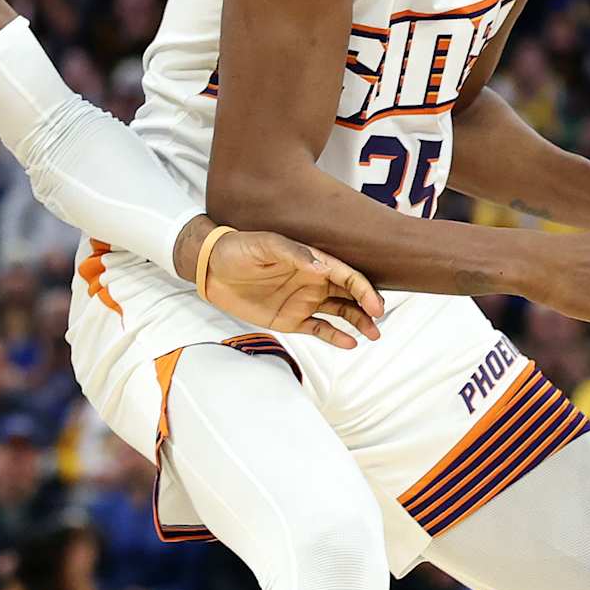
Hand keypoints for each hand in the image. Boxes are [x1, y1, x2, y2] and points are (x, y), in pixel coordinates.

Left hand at [180, 219, 385, 348]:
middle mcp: (314, 281)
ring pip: (340, 313)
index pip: (346, 275)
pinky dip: (335, 337)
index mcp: (312, 261)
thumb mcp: (266, 246)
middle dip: (368, 307)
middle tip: (377, 321)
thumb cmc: (240, 250)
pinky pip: (319, 329)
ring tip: (372, 335)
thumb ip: (295, 255)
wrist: (212, 269)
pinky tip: (349, 343)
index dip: (364, 289)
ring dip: (358, 322)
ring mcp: (304, 301)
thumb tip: (323, 267)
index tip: (375, 304)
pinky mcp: (291, 319)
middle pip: (350, 294)